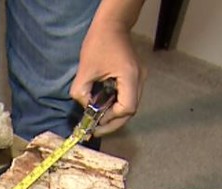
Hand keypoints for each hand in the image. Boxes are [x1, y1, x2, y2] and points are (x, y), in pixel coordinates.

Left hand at [70, 15, 145, 136]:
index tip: (96, 122)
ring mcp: (140, 78)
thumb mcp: (85, 69)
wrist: (112, 25)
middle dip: (113, 122)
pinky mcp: (135, 77)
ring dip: (114, 115)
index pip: (127, 108)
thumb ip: (82, 93)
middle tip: (96, 130)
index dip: (111, 119)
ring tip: (98, 120)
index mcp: (130, 77)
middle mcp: (140, 79)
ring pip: (130, 105)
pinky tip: (103, 107)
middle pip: (131, 111)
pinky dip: (116, 105)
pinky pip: (128, 96)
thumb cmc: (98, 43)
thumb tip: (85, 108)